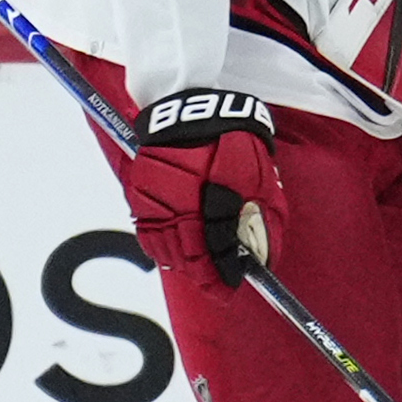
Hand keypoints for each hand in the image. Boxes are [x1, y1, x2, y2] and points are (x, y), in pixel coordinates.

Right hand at [122, 90, 283, 288]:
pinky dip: (162, 247)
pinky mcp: (138, 196)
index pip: (213, 259)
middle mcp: (177, 208)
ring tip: (200, 264)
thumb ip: (263, 224)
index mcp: (210, 206)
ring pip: (165, 252)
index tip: (229, 290)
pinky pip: (147, 235)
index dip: (221, 281)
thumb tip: (262, 262)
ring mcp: (153, 203)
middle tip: (218, 279)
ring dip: (184, 263)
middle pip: (187, 261)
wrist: (194, 110)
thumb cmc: (233, 143)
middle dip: (204, 274)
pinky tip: (177, 247)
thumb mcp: (261, 182)